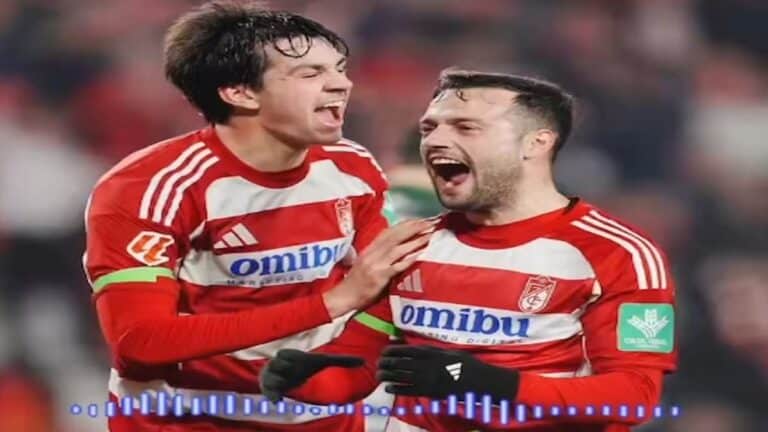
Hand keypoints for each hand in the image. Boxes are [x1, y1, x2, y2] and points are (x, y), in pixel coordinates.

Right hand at [259, 349, 363, 402]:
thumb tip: (364, 361)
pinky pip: (267, 392)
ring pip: (270, 378)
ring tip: (285, 386)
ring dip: (277, 383)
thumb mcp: (322, 362)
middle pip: (276, 363)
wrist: (284, 375)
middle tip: (292, 374)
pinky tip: (279, 402)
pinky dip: (272, 397)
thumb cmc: (304, 367)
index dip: (291, 358)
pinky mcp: (268, 388)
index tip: (298, 361)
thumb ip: (341, 360)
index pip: (286, 353)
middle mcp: (279, 364)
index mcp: (291, 356)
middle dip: (283, 369)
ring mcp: (271, 376)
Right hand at [324, 219, 436, 316]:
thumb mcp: (365, 262)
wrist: (344, 296)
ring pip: (397, 249)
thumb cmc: (356, 282)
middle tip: (429, 223)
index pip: (388, 232)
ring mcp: (376, 265)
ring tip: (429, 235)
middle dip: (413, 228)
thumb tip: (396, 245)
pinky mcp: (379, 278)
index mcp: (369, 249)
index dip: (404, 224)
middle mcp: (372, 254)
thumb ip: (378, 253)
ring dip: (415, 241)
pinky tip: (420, 254)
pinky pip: (397, 266)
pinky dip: (409, 259)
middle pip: (395, 236)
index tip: (419, 220)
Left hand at [377, 345, 519, 402]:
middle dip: (386, 363)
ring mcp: (429, 380)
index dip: (392, 350)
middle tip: (378, 363)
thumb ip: (428, 348)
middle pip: (401, 363)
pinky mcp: (430, 392)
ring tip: (379, 374)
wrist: (478, 381)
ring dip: (388, 375)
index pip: (407, 350)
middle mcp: (428, 366)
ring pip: (402, 377)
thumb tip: (410, 344)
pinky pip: (409, 391)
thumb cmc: (463, 363)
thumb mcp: (446, 351)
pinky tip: (388, 387)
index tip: (384, 350)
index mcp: (432, 353)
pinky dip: (397, 389)